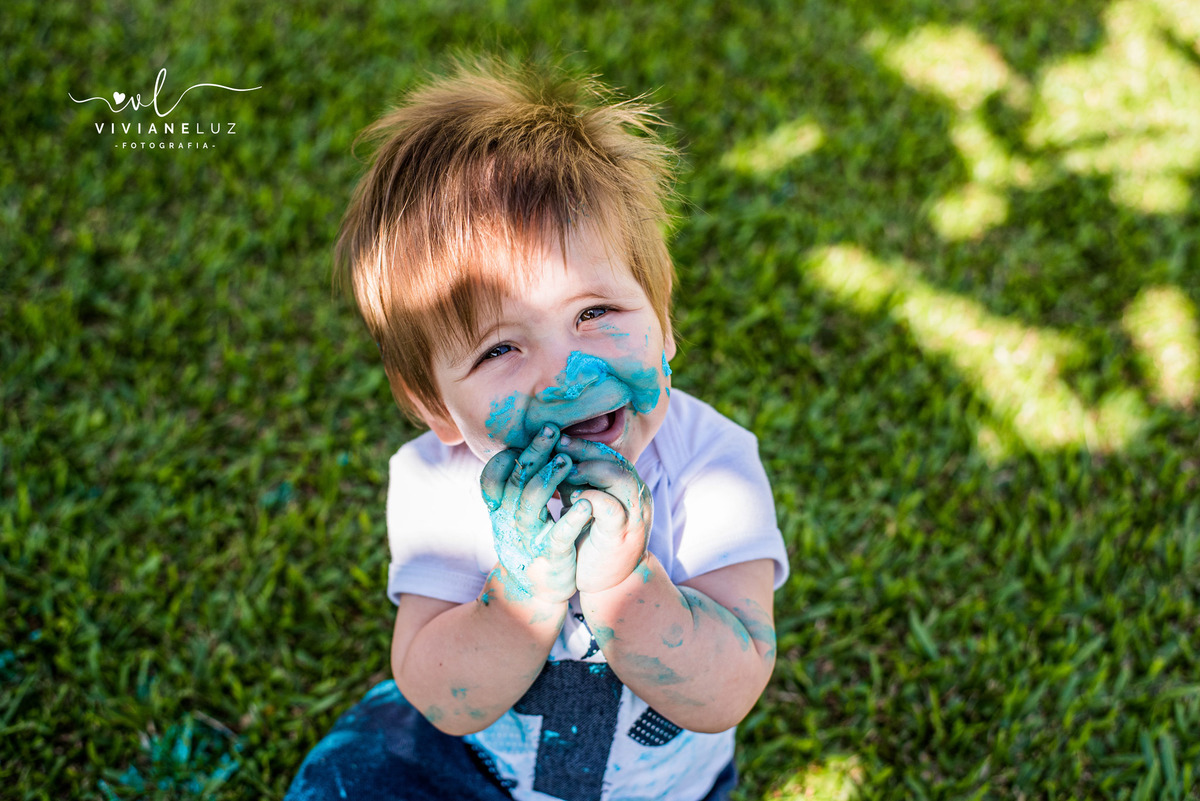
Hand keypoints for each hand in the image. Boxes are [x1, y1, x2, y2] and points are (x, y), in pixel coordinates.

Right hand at [480, 425, 592, 603]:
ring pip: (530, 504)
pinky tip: (585, 504)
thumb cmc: (530, 544)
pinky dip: (571, 519)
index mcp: (501, 511)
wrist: (536, 593)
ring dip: (548, 478)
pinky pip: (558, 535)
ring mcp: (528, 540)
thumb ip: (517, 487)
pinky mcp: (550, 557)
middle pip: (514, 482)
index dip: (507, 456)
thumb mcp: (516, 515)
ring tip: (567, 460)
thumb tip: (523, 447)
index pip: (491, 478)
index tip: (528, 434)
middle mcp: (509, 523)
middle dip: (532, 453)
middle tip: (550, 430)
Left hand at [553, 435, 651, 593]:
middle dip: (584, 450)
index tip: (555, 439)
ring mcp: (634, 515)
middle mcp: (636, 496)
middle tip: (556, 446)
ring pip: (621, 477)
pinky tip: (572, 496)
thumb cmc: (593, 544)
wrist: (611, 586)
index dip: (582, 444)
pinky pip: (612, 508)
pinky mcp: (623, 535)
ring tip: (564, 470)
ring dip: (590, 469)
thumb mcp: (585, 507)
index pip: (608, 454)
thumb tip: (551, 458)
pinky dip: (592, 497)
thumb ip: (577, 484)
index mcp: (627, 488)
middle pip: (616, 459)